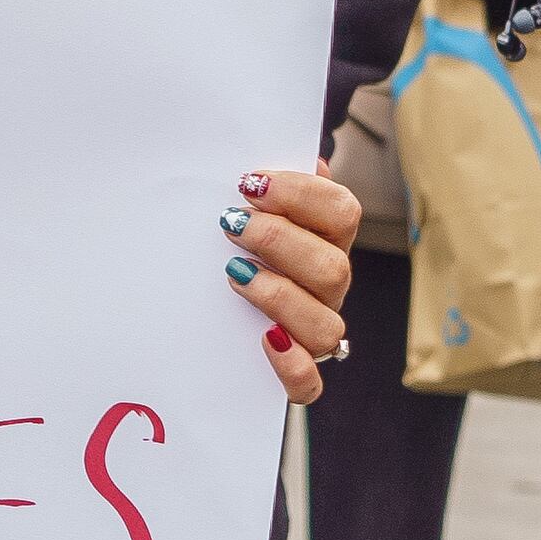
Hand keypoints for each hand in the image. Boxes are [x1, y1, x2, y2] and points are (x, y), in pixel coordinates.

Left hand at [225, 167, 358, 406]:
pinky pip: (310, 384)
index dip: (301, 194)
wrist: (198, 317)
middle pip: (334, 267)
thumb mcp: (245, 212)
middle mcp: (326, 288)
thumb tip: (304, 155)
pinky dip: (292, 366)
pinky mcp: (294, 374)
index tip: (249, 183)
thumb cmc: (229, 246)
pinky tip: (264, 339)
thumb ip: (270, 188)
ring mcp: (314, 332)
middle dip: (280, 241)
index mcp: (324, 241)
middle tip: (231, 224)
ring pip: (326, 325)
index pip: (341, 211)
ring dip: (280, 296)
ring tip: (234, 274)